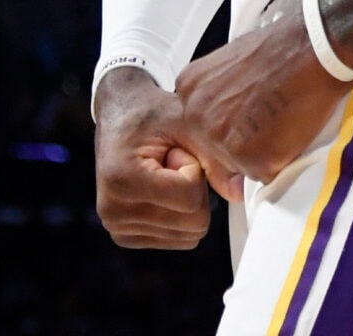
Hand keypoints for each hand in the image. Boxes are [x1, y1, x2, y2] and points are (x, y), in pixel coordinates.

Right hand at [93, 67, 212, 248]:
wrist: (118, 114)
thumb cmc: (150, 113)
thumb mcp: (184, 122)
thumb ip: (214, 155)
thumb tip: (239, 193)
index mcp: (123, 181)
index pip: (191, 201)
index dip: (194, 170)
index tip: (174, 150)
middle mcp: (113, 212)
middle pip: (193, 223)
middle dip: (193, 188)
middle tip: (170, 161)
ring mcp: (117, 228)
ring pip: (189, 234)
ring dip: (186, 201)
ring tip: (163, 172)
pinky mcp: (125, 237)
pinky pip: (178, 239)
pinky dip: (178, 214)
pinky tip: (160, 188)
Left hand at [172, 0, 352, 200]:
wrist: (315, 46)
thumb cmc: (280, 49)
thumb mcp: (231, 64)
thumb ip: (218, 97)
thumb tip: (224, 129)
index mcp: (188, 89)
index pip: (199, 127)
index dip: (229, 126)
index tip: (248, 113)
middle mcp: (196, 116)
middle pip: (214, 151)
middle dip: (241, 144)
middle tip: (270, 118)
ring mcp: (221, 139)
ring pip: (238, 166)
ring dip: (262, 153)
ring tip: (282, 120)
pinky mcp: (250, 159)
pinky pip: (264, 175)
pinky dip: (280, 161)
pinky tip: (290, 129)